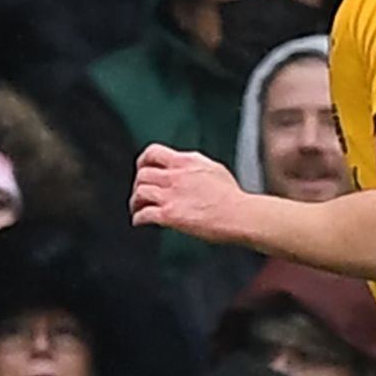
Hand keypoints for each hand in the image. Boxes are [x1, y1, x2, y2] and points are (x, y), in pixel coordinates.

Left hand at [131, 144, 247, 242]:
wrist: (241, 215)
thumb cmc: (233, 197)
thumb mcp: (214, 169)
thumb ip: (195, 166)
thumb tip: (187, 168)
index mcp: (186, 162)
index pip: (153, 152)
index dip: (143, 161)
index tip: (142, 169)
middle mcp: (176, 176)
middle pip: (142, 174)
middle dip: (137, 184)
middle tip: (140, 194)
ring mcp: (171, 195)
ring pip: (140, 192)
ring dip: (135, 202)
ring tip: (138, 208)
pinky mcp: (170, 215)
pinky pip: (144, 215)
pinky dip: (138, 219)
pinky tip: (140, 222)